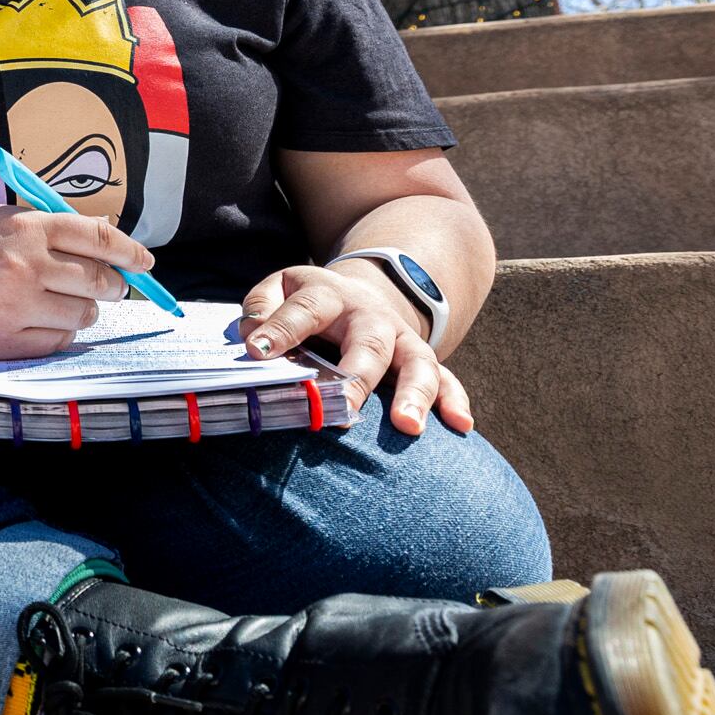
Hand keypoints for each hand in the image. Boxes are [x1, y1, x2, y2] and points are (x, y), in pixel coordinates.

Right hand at [0, 201, 155, 359]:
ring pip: (83, 315)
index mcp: (26, 227)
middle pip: (100, 280)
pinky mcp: (3, 343)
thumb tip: (99, 239)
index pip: (100, 237)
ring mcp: (16, 307)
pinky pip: (56, 343)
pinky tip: (37, 322)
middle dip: (112, 285)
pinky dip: (57, 335)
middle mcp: (26, 266)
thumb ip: (41, 226)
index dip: (130, 251)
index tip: (145, 261)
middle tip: (108, 287)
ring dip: (82, 311)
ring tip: (60, 304)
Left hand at [239, 262, 473, 435]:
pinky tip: (461, 426)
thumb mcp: (281, 288)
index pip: (304, 310)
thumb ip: (262, 306)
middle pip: (369, 343)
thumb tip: (253, 338)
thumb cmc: (310, 301)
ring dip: (415, 394)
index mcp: (328, 295)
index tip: (257, 352)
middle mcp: (370, 316)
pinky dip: (455, 400)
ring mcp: (401, 339)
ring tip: (407, 426)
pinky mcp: (422, 360)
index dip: (281, 329)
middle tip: (344, 407)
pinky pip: (445, 378)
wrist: (364, 291)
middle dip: (357, 376)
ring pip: (417, 362)